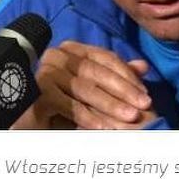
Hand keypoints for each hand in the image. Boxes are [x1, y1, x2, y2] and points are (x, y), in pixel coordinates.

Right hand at [12, 41, 156, 128]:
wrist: (32, 125)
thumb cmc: (67, 107)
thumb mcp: (96, 93)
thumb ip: (119, 77)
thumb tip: (143, 66)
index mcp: (74, 49)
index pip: (107, 58)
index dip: (128, 76)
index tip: (146, 95)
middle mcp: (57, 55)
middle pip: (97, 71)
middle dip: (124, 91)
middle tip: (144, 106)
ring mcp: (45, 71)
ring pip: (85, 88)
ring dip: (111, 105)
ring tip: (129, 119)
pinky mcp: (37, 90)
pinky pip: (69, 105)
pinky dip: (89, 118)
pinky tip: (105, 128)